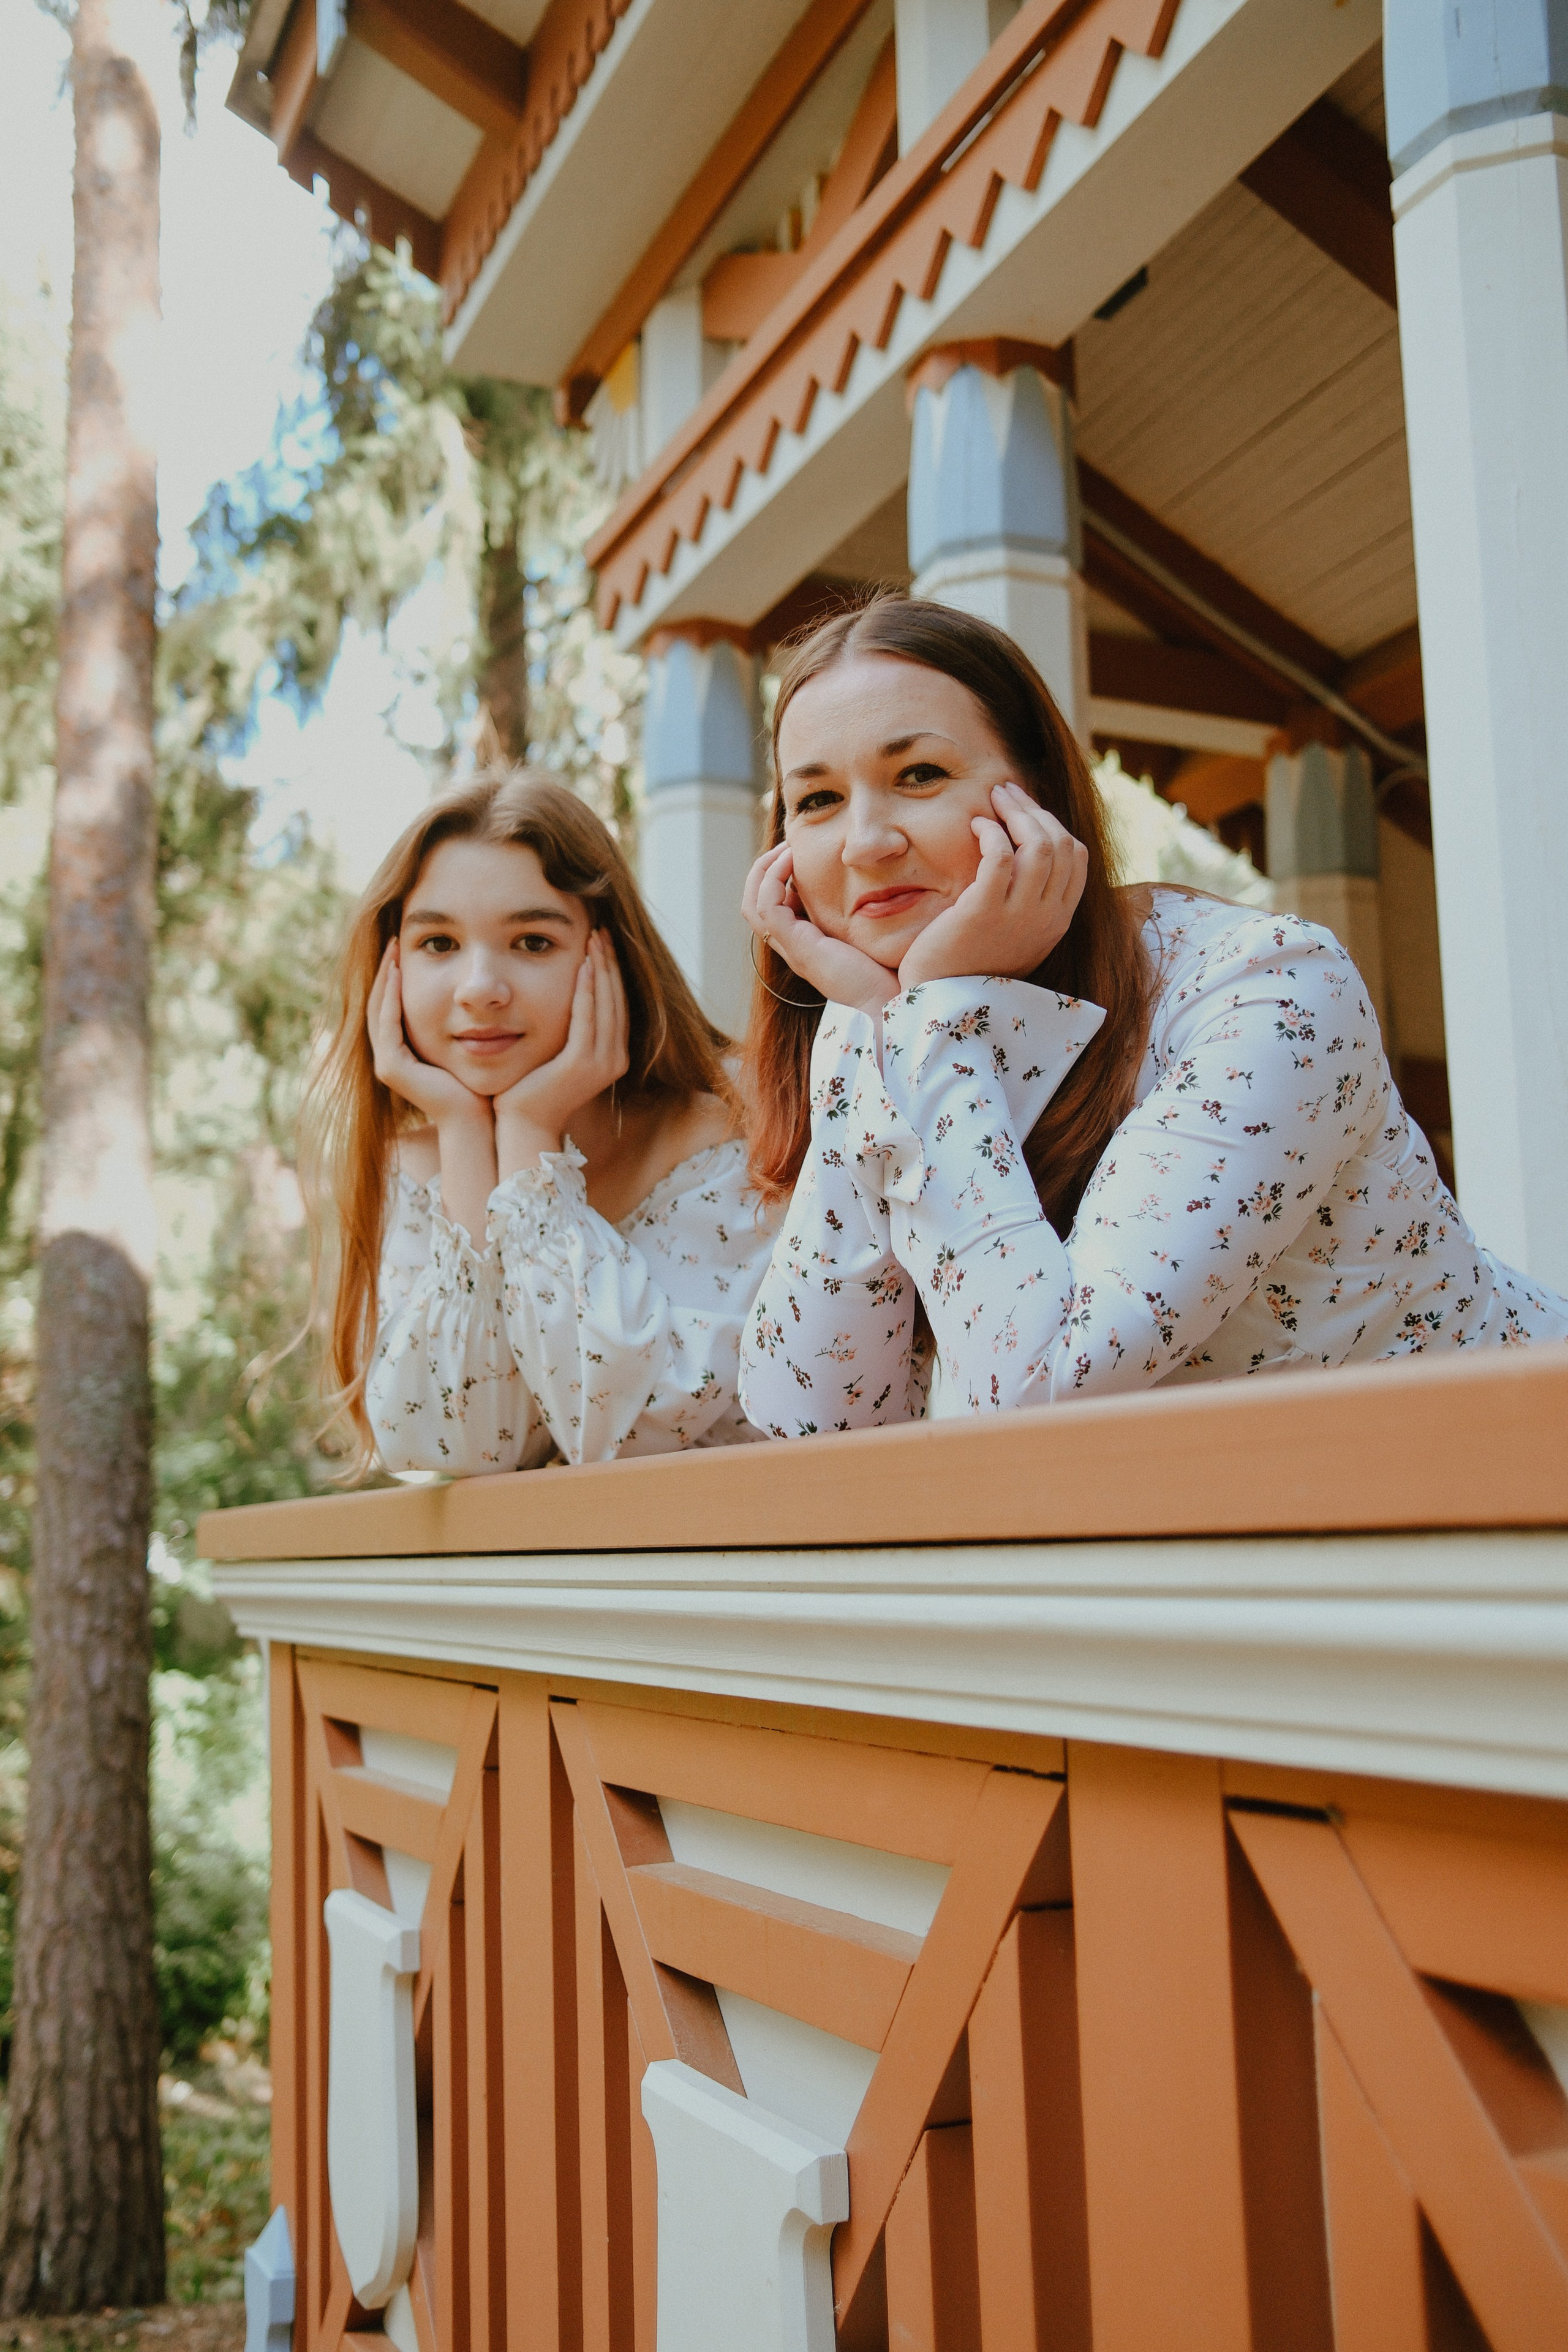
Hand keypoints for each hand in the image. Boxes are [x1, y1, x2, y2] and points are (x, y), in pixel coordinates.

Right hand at [367, 942, 490, 1131]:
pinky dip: (390, 999)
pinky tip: (398, 975)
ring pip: (378, 1011)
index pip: (393, 1006)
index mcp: (406, 1051)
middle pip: (380, 1005)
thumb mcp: (470, 1041)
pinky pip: (386, 1026)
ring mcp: (387, 1064)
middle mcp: (391, 1057)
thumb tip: (475, 990)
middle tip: (394, 941)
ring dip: (384, 980)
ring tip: (393, 951)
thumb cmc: (482, 1082)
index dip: (396, 976)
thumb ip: (463, 1020)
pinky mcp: (391, 1068)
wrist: (480, 1119)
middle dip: (386, 971)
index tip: (405, 946)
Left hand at [493, 928, 629, 1169]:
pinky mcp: (581, 1064)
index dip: (612, 971)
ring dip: (602, 968)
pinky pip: (587, 1017)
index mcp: (613, 1057)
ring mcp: (601, 1062)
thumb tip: (566, 999)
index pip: (616, 1004)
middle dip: (610, 962)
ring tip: (595, 938)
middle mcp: (615, 1059)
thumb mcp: (557, 1054)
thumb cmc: (531, 1090)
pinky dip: (587, 989)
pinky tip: (583, 965)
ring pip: (606, 1004)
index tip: (602, 942)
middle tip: (602, 930)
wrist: (522, 1126)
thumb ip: (569, 1030)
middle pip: (617, 999)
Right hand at [743, 844, 898, 1020]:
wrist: (891, 1007)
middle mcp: (793, 948)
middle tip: (785, 846)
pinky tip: (793, 860)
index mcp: (806, 946)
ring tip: (786, 848)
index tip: (799, 855)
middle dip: (763, 871)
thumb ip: (859, 916)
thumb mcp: (868, 937)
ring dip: (764, 870)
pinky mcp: (799, 947)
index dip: (777, 879)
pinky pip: (768, 905)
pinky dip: (774, 878)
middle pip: (754, 906)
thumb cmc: (888, 975)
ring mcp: (793, 949)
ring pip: (753, 904)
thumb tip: (871, 888)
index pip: (772, 909)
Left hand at [897, 783, 1087, 990]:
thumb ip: (1027, 898)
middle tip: (1007, 793)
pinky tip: (976, 826)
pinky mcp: (983, 912)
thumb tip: (1025, 852)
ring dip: (1016, 813)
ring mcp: (1019, 917)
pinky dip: (991, 832)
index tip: (1027, 810)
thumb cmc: (969, 962)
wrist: (941, 999)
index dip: (1054, 824)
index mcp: (1057, 921)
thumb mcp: (1013, 931)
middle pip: (1060, 844)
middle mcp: (1046, 919)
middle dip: (1034, 810)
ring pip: (1038, 846)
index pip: (1076, 857)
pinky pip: (999, 857)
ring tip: (993, 800)